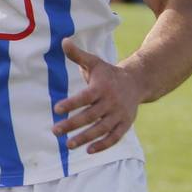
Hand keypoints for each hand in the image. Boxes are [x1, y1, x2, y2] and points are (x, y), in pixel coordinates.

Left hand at [51, 37, 142, 153]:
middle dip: (72, 124)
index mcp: (101, 87)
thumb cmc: (108, 73)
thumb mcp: (94, 62)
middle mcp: (111, 102)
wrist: (136, 82)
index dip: (71, 103)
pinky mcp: (125, 124)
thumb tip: (63, 41)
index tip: (56, 109)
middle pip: (90, 116)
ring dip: (85, 138)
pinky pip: (115, 137)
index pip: (84, 97)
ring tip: (68, 145)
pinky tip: (88, 151)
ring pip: (101, 129)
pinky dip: (103, 145)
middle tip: (55, 131)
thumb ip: (77, 55)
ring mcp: (119, 114)